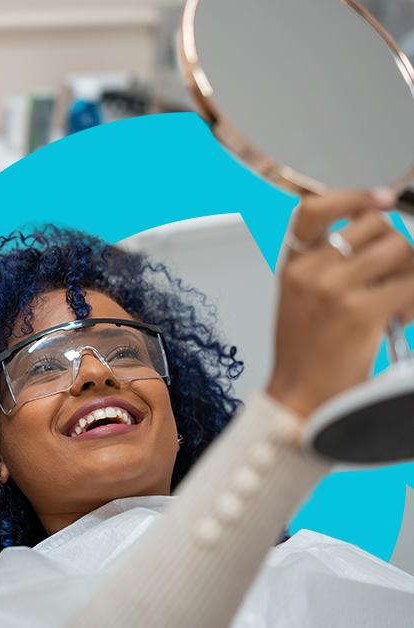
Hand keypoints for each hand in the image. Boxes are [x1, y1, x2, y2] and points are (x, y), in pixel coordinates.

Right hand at [267, 189, 413, 418]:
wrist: (299, 395)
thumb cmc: (304, 352)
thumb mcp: (302, 298)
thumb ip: (329, 265)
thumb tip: (380, 235)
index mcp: (293, 265)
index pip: (313, 210)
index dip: (352, 197)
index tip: (382, 199)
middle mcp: (310, 271)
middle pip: (374, 225)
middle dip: (398, 245)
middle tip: (398, 272)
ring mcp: (333, 289)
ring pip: (399, 248)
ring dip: (411, 271)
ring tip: (399, 299)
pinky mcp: (359, 311)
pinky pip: (410, 285)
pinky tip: (402, 315)